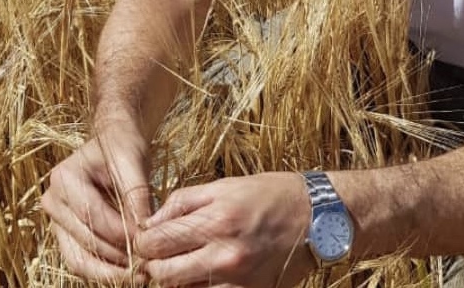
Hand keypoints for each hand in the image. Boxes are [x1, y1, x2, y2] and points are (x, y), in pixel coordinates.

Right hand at [42, 120, 152, 283]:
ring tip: (140, 274)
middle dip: (118, 257)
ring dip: (110, 272)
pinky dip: (105, 270)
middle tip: (148, 265)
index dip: (121, 232)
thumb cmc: (122, 147)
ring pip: (79, 260)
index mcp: (63, 179)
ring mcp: (56, 221)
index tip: (147, 242)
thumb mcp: (132, 161)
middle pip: (85, 242)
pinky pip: (82, 260)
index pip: (92, 216)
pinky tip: (130, 271)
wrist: (113, 143)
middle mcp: (52, 202)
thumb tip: (144, 228)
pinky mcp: (66, 234)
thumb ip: (136, 193)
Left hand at [134, 172, 314, 287]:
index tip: (148, 239)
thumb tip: (150, 224)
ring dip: (177, 282)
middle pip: (161, 275)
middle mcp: (224, 255)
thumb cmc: (272, 194)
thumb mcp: (225, 186)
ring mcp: (237, 282)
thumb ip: (182, 203)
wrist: (321, 218)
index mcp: (215, 221)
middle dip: (154, 266)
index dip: (143, 242)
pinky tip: (205, 277)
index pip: (153, 243)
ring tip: (185, 265)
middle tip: (162, 255)